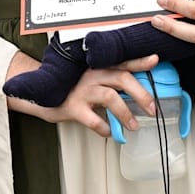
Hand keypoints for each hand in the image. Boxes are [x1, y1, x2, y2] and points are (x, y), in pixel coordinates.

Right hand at [4, 50, 158, 136]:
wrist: (38, 93)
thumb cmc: (70, 87)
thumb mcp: (89, 78)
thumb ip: (109, 80)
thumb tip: (138, 90)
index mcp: (97, 67)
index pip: (122, 62)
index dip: (139, 61)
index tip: (155, 60)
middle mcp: (91, 75)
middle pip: (122, 78)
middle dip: (141, 94)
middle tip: (152, 110)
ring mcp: (82, 90)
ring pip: (111, 97)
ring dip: (126, 113)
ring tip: (133, 126)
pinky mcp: (72, 107)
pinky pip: (93, 118)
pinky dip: (104, 127)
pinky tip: (108, 132)